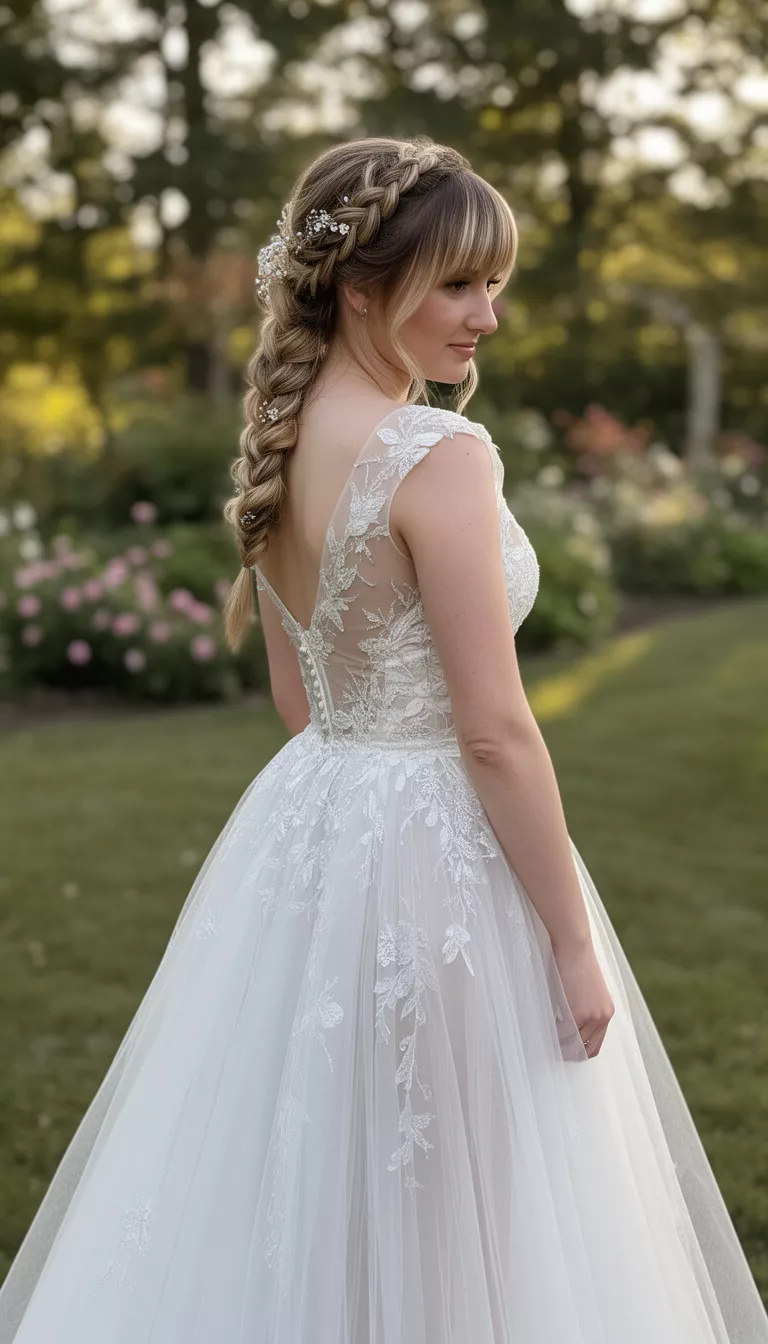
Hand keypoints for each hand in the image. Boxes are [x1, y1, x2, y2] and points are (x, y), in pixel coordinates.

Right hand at [553, 940, 614, 1057]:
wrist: (574, 946)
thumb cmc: (575, 962)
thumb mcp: (585, 990)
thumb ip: (583, 1008)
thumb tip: (567, 1024)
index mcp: (606, 1011)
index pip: (596, 1044)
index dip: (580, 1050)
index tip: (565, 1049)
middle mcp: (603, 1017)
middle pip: (586, 1050)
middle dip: (569, 1053)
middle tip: (554, 1050)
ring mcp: (592, 1017)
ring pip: (574, 1045)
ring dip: (560, 1044)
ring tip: (547, 1039)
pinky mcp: (578, 1013)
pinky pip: (563, 1034)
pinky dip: (553, 1034)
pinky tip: (545, 1025)